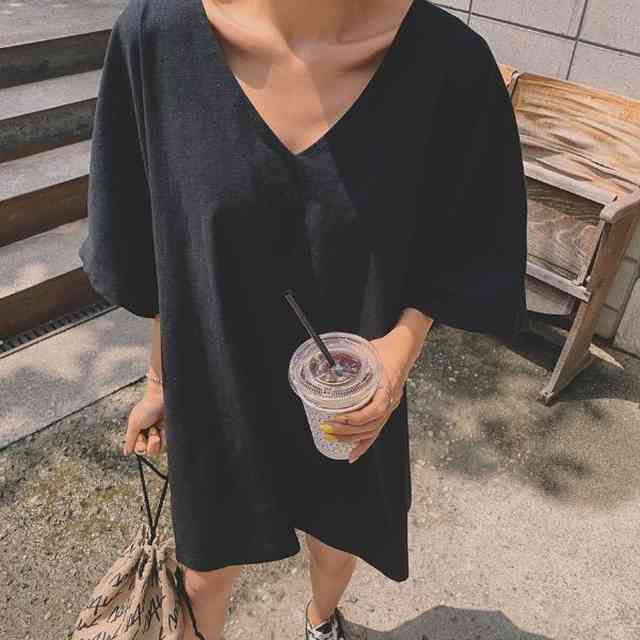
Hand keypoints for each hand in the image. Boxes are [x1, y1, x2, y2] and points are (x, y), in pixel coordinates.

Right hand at [123, 385, 165, 456]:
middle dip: (151, 444)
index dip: (141, 446)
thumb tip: (126, 452)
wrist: (162, 397)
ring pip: (160, 450)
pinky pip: (169, 445)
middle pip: (151, 452)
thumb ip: (130, 439)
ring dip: (159, 440)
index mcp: (140, 433)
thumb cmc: (148, 407)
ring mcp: (162, 434)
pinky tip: (165, 429)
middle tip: (153, 431)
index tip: (142, 436)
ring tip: (159, 428)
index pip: (140, 450)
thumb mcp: (134, 423)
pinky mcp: (171, 433)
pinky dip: (166, 438)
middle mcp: (151, 435)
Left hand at [321, 331, 414, 463]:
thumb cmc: (386, 350)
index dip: (355, 417)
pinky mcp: (385, 410)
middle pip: (370, 424)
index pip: (374, 410)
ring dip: (351, 437)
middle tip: (327, 428)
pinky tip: (353, 454)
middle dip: (347, 430)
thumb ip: (350, 357)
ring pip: (371, 430)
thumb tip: (328, 360)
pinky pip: (375, 431)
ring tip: (332, 437)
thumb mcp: (367, 350)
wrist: (403, 349)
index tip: (337, 417)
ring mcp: (389, 407)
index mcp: (387, 386)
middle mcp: (390, 401)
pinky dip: (363, 445)